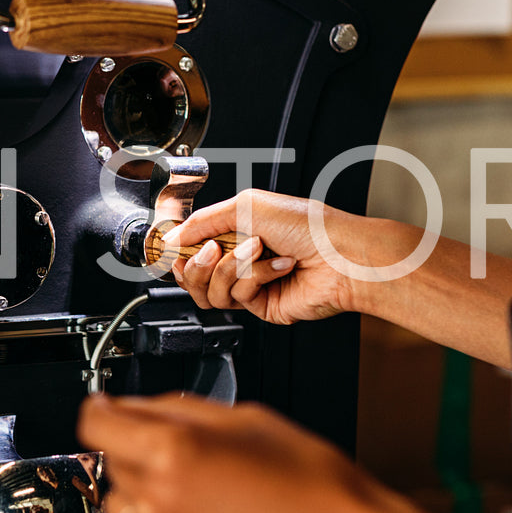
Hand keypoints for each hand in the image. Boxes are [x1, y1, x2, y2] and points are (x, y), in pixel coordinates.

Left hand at [78, 392, 432, 512]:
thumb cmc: (314, 486)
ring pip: (114, 504)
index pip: (96, 421)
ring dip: (136, 491)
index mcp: (174, 451)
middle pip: (111, 460)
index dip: (103, 408)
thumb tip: (140, 406)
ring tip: (183, 491)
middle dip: (134, 447)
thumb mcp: (248, 419)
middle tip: (176, 449)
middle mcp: (158, 500)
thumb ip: (181, 409)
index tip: (110, 408)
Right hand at [167, 189, 364, 323]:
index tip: (172, 248)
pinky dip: (257, 277)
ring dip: (232, 268)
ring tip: (258, 251)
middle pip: (193, 276)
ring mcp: (250, 285)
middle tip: (215, 250)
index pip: (190, 247)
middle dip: (199, 263)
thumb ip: (202, 221)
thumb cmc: (308, 225)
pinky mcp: (262, 306)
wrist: (341, 256)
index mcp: (235, 231)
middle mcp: (240, 259)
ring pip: (211, 291)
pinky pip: (238, 297)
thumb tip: (170, 237)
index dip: (177, 250)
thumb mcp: (246, 206)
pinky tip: (280, 266)